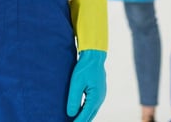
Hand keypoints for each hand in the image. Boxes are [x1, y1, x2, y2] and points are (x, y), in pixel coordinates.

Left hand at [67, 0, 107, 120]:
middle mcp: (99, 99)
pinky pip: (91, 106)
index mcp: (95, 98)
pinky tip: (79, 112)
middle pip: (90, 116)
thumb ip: (73, 99)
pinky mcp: (98, 92)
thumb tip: (70, 114)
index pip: (85, 115)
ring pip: (91, 112)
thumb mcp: (76, 82)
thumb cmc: (85, 67)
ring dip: (83, 117)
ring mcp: (100, 96)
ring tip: (73, 121)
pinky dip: (85, 111)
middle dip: (81, 121)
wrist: (94, 56)